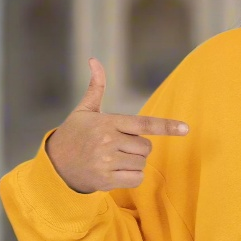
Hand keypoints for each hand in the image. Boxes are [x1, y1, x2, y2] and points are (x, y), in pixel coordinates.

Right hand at [45, 57, 189, 193]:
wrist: (54, 164)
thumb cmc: (74, 134)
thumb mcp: (84, 110)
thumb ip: (96, 88)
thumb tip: (94, 60)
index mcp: (107, 122)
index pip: (143, 124)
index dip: (167, 126)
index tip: (186, 128)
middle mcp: (107, 141)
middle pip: (146, 147)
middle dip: (138, 148)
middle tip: (118, 147)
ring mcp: (106, 161)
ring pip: (142, 163)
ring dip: (134, 163)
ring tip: (113, 160)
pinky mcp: (105, 180)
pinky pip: (136, 179)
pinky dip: (132, 177)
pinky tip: (115, 173)